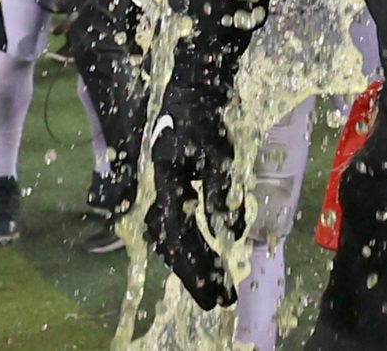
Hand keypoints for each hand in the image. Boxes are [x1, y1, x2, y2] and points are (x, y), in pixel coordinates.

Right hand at [145, 112, 239, 309]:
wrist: (190, 87)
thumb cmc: (203, 116)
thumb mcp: (217, 153)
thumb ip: (221, 192)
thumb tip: (229, 232)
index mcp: (164, 187)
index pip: (177, 240)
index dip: (195, 270)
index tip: (215, 295)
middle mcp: (157, 195)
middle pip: (173, 246)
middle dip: (197, 275)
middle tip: (222, 300)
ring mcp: (161, 192)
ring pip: (174, 238)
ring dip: (196, 263)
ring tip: (219, 286)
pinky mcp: (171, 188)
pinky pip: (178, 225)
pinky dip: (193, 244)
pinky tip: (210, 255)